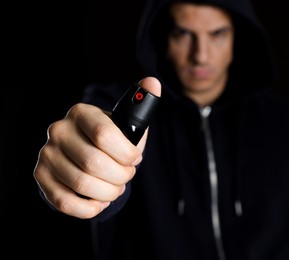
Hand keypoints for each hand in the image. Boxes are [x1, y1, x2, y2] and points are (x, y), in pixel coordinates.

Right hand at [33, 77, 160, 218]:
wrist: (86, 156)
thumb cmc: (112, 141)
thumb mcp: (128, 123)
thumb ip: (143, 102)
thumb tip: (153, 82)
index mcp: (82, 113)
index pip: (104, 134)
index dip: (126, 153)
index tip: (135, 159)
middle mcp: (59, 130)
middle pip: (94, 162)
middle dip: (120, 176)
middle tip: (127, 176)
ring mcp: (47, 154)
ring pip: (81, 183)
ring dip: (108, 193)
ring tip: (116, 188)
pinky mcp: (41, 177)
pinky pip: (65, 202)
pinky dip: (89, 207)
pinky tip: (100, 202)